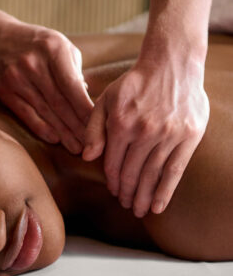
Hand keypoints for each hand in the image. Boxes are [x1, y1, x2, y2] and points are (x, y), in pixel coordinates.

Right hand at [0, 21, 93, 153]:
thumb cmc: (39, 45)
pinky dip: (41, 128)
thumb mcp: (61, 46)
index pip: (72, 85)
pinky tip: (55, 139)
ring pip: (44, 111)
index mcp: (53, 49)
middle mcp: (33, 64)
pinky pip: (26, 114)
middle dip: (77, 126)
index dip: (85, 108)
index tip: (99, 124)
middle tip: (91, 144)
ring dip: (62, 132)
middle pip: (59, 102)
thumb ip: (75, 71)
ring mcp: (17, 78)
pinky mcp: (5, 91)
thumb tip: (86, 99)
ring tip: (76, 147)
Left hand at [82, 55, 208, 216]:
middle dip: (127, 193)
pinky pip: (175, 170)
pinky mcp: (188, 136)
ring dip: (144, 196)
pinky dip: (166, 191)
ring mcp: (168, 135)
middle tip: (126, 205)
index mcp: (121, 124)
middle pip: (132, 172)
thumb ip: (93, 129)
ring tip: (139, 210)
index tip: (113, 191)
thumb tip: (87, 157)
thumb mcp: (105, 100)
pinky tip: (158, 205)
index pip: (114, 162)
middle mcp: (144, 132)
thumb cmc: (134, 84)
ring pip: (152, 175)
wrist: (171, 65)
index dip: (112, 180)